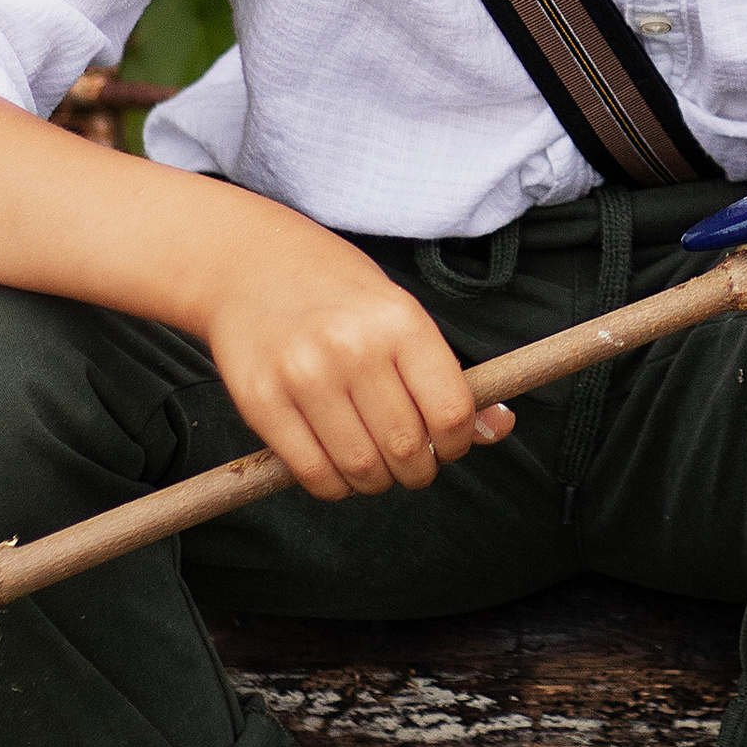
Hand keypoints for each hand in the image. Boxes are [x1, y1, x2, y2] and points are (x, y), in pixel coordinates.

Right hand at [196, 215, 512, 500]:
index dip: (457, 444)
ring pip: (361, 469)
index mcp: (400, 321)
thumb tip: (499, 427)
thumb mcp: (399, 312)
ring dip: (376, 482)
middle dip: (418, 470)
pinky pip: (312, 473)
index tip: (447, 445)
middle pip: (407, 448)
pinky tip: (336, 466)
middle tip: (410, 462)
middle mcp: (353, 348)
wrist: (247, 261)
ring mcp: (304, 376)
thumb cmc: (336, 290)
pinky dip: (333, 486)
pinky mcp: (261, 402)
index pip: (450, 412)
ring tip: (374, 465)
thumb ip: (445, 374)